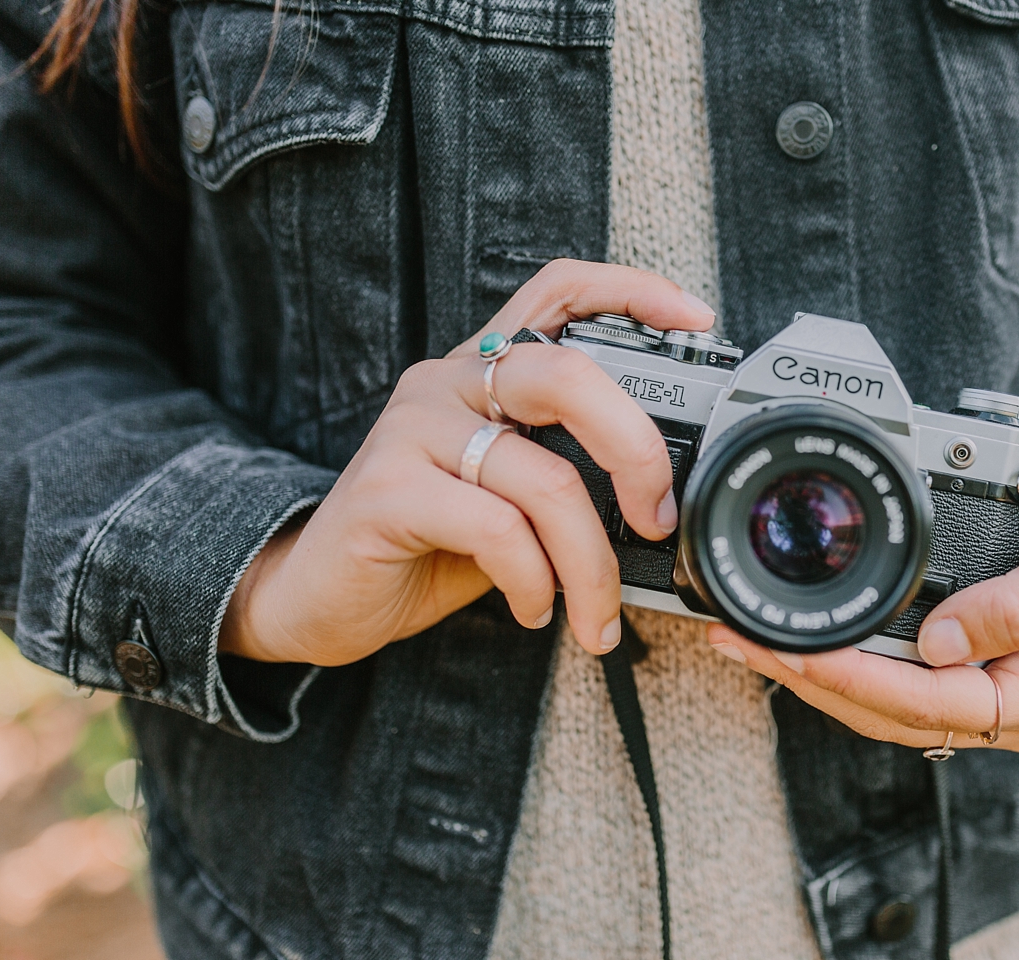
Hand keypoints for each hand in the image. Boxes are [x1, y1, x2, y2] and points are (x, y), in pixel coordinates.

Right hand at [220, 259, 716, 665]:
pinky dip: (536, 583)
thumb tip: (664, 505)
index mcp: (482, 371)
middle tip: (661, 517)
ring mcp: (412, 430)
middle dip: (635, 449)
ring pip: (545, 478)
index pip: (558, 292)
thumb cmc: (428, 545)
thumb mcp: (511, 500)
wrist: (319, 596)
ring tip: (595, 615)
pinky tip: (534, 610)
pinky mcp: (387, 490)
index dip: (631, 290)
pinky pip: (499, 531)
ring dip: (591, 564)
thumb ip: (568, 477)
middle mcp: (447, 382)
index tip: (698, 318)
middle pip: (566, 374)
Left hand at [707, 443, 1018, 752]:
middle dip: (814, 681)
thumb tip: (942, 643)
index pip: (942, 705)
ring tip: (742, 639)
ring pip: (881, 706)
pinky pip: (885, 682)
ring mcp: (981, 696)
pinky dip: (832, 662)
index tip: (804, 653)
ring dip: (809, 676)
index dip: (866, 683)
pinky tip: (787, 641)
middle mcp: (1013, 709)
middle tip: (742, 640)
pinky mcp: (956, 674)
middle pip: (895, 714)